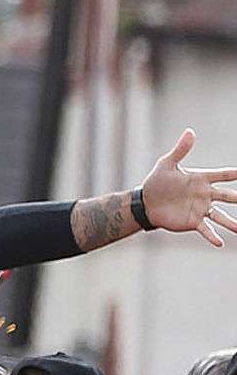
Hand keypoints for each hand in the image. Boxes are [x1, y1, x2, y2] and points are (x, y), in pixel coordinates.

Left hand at [138, 128, 236, 245]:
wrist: (146, 202)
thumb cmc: (157, 181)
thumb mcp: (167, 164)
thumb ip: (180, 150)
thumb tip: (190, 132)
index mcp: (202, 179)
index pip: (224, 175)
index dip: (235, 173)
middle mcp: (205, 195)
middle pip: (228, 196)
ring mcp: (201, 209)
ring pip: (222, 216)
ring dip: (232, 223)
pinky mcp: (193, 222)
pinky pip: (206, 229)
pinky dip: (213, 236)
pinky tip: (220, 243)